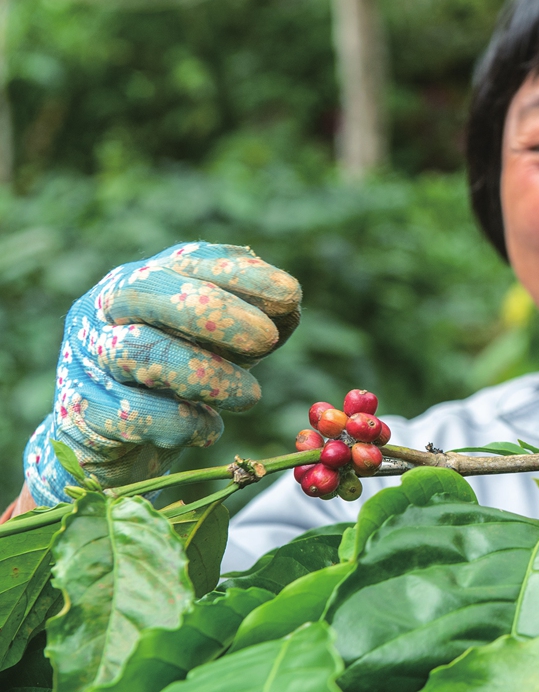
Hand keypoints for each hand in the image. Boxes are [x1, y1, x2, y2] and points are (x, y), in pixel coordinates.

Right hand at [23, 242, 300, 505]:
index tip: (291, 295)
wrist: (115, 441)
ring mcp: (86, 356)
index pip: (190, 260)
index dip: (242, 275)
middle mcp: (106, 308)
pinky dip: (182, 423)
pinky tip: (211, 429)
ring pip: (140, 352)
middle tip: (267, 339)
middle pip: (148, 290)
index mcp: (145, 278)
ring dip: (207, 375)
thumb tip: (289, 306)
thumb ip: (257, 319)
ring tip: (251, 397)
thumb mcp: (224, 342)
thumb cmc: (181, 376)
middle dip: (215, 313)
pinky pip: (132, 414)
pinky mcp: (83, 410)